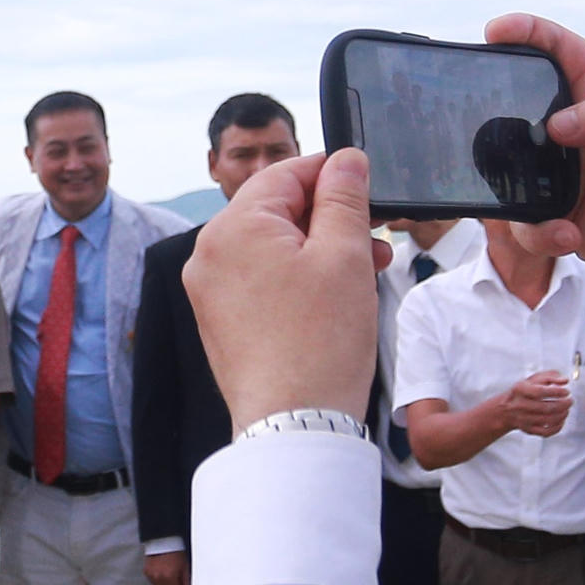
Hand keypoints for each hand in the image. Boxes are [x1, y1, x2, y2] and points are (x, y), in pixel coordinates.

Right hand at [142, 550, 190, 584]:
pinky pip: (154, 582)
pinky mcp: (146, 572)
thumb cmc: (176, 551)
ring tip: (171, 576)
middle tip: (179, 583)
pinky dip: (159, 581)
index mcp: (169, 577)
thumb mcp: (185, 566)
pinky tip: (164, 573)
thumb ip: (186, 582)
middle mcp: (158, 578)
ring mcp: (151, 575)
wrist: (164, 540)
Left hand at [185, 149, 395, 430]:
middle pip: (278, 210)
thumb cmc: (320, 344)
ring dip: (320, 249)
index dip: (333, 175)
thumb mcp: (346, 255)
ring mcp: (210, 289)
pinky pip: (261, 279)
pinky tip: (333, 297)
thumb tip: (345, 160)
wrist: (294, 424)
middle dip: (330, 219)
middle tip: (376, 240)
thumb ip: (345, 197)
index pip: (287, 173)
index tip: (369, 190)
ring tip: (364, 272)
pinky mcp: (220, 320)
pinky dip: (297, 278)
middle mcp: (209, 253)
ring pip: (273, 246)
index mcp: (233, 227)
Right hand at [488, 16, 584, 286]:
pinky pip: (526, 220)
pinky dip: (539, 229)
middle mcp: (576, 127)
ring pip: (509, 165)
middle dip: (497, 105)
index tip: (495, 31)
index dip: (526, 33)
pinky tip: (569, 233)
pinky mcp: (558, 215)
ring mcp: (563, 172)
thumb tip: (556, 126)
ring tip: (541, 195)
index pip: (559, 50)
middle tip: (488, 114)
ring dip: (511, 177)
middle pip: (520, 104)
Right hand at [500, 369, 574, 436]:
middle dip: (563, 405)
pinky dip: (558, 427)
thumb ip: (551, 376)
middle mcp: (520, 405)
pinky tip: (561, 420)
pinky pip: (546, 432)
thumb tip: (565, 380)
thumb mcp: (534, 379)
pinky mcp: (528, 430)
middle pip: (546, 408)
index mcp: (520, 389)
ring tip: (567, 409)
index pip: (540, 392)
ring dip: (562, 415)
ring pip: (548, 420)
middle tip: (570, 401)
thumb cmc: (525, 391)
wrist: (507, 409)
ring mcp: (523, 419)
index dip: (556, 392)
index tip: (567, 391)